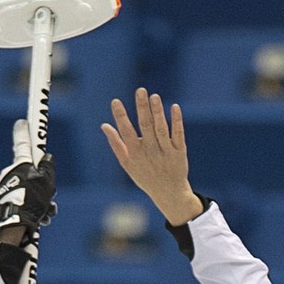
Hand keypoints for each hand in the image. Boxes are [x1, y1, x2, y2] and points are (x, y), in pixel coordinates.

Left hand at [0, 118, 54, 244]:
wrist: (10, 226)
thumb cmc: (28, 202)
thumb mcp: (45, 183)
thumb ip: (47, 168)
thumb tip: (46, 159)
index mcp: (20, 164)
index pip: (23, 143)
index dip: (24, 131)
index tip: (22, 122)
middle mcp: (9, 173)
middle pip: (30, 173)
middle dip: (42, 184)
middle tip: (49, 196)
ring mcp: (4, 188)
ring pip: (27, 191)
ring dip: (39, 202)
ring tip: (44, 214)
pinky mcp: (1, 203)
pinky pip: (20, 203)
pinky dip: (30, 211)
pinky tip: (37, 221)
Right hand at [103, 88, 201, 224]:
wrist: (168, 193)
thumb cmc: (145, 176)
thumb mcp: (127, 164)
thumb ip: (116, 144)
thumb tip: (104, 125)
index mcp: (135, 154)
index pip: (126, 132)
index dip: (120, 117)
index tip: (115, 101)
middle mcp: (151, 151)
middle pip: (145, 126)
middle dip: (142, 108)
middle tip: (140, 91)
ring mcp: (166, 151)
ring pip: (161, 129)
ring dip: (158, 112)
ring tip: (154, 96)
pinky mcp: (179, 151)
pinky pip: (178, 134)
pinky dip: (176, 121)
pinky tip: (174, 107)